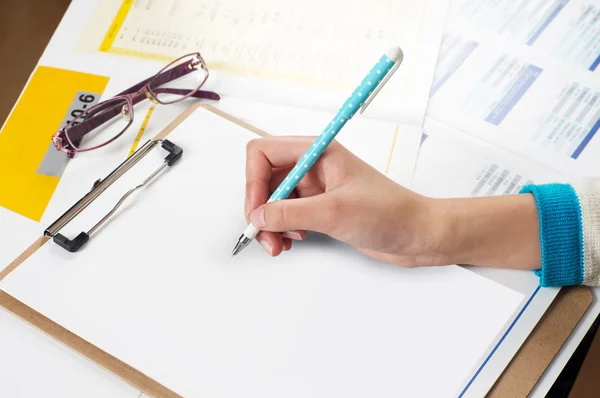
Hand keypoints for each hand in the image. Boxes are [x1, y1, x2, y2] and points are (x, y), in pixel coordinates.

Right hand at [244, 136, 444, 265]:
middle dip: (261, 209)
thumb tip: (258, 215)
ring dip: (270, 224)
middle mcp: (313, 166)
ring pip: (273, 201)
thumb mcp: (335, 212)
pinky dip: (282, 229)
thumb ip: (290, 213)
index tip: (257, 211)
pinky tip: (293, 241)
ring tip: (279, 246)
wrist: (417, 234)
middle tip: (265, 236)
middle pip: (264, 179)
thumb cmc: (390, 213)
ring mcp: (315, 188)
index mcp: (317, 152)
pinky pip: (287, 215)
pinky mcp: (320, 207)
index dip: (253, 181)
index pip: (264, 153)